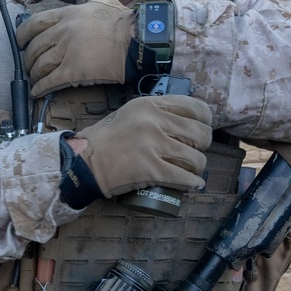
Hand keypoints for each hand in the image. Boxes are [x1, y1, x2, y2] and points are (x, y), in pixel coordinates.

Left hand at [17, 0, 131, 95]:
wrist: (138, 40)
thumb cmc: (120, 19)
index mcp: (66, 15)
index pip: (32, 25)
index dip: (22, 36)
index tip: (20, 43)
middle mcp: (63, 32)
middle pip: (34, 48)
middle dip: (28, 59)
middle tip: (30, 65)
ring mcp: (67, 53)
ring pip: (40, 66)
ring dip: (34, 74)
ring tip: (35, 79)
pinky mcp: (74, 72)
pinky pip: (50, 82)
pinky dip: (41, 88)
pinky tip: (38, 92)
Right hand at [75, 94, 212, 197]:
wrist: (84, 161)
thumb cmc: (108, 138)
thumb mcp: (131, 113)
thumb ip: (157, 112)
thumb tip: (189, 120)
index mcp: (151, 105)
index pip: (196, 108)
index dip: (205, 121)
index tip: (201, 130)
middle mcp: (154, 122)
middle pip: (201, 135)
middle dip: (202, 147)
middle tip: (193, 153)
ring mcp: (153, 147)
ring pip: (196, 159)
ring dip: (197, 168)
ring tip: (191, 170)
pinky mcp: (151, 170)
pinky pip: (184, 178)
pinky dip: (192, 183)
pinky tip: (194, 185)